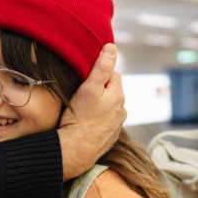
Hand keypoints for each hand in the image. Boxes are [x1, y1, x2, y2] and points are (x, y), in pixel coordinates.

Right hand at [58, 43, 125, 179]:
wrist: (76, 150)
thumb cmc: (80, 117)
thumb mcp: (89, 87)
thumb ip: (102, 67)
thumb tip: (112, 47)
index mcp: (118, 95)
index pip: (112, 74)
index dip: (99, 73)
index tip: (86, 78)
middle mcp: (122, 110)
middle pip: (111, 91)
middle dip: (100, 89)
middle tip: (82, 93)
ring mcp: (117, 125)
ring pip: (108, 107)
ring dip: (99, 105)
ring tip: (83, 109)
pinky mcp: (110, 137)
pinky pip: (105, 122)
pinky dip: (97, 120)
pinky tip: (85, 122)